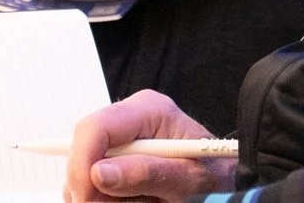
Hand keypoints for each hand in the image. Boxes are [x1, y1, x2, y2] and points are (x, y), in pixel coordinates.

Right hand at [66, 91, 233, 202]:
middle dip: (94, 188)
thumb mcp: (190, 178)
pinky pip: (91, 186)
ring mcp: (119, 141)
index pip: (94, 128)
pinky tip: (136, 201)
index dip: (82, 164)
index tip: (87, 198)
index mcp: (148, 110)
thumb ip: (148, 173)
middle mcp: (128, 120)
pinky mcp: (113, 161)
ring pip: (84, 176)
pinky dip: (108, 201)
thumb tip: (99, 172)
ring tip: (144, 202)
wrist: (222, 182)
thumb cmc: (213, 174)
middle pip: (83, 153)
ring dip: (106, 198)